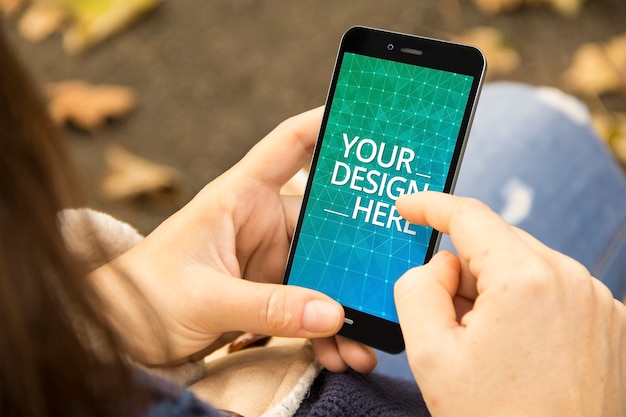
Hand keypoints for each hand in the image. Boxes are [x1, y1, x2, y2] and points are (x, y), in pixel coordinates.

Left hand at [92, 107, 375, 371]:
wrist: (119, 333)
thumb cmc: (144, 295)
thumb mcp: (204, 298)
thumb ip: (266, 307)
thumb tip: (331, 313)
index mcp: (240, 198)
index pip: (289, 145)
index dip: (327, 125)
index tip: (369, 120)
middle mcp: (261, 223)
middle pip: (325, 223)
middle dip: (357, 255)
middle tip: (389, 279)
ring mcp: (269, 261)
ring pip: (324, 274)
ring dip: (346, 306)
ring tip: (367, 342)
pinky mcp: (270, 294)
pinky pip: (310, 307)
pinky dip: (327, 330)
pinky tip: (341, 353)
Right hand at [394, 192, 625, 416]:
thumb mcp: (430, 355)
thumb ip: (417, 288)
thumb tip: (441, 265)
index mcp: (526, 279)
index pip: (470, 216)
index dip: (431, 206)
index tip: (407, 207)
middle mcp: (572, 280)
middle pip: (497, 245)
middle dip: (463, 270)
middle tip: (446, 320)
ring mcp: (598, 302)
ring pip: (525, 267)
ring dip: (495, 291)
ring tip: (486, 348)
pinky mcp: (611, 323)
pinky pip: (554, 291)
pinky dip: (526, 305)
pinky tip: (516, 351)